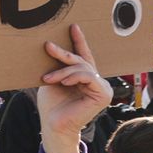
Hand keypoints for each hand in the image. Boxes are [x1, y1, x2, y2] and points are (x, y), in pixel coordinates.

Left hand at [36, 25, 111, 152]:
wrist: (54, 125)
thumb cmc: (52, 105)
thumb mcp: (53, 79)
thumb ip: (59, 66)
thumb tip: (51, 45)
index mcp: (85, 78)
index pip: (83, 56)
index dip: (79, 41)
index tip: (73, 26)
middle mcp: (96, 81)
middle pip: (81, 60)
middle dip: (64, 53)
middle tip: (48, 46)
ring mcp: (102, 88)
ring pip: (83, 68)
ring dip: (63, 71)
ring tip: (48, 78)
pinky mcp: (104, 94)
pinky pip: (89, 77)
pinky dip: (73, 77)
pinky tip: (63, 82)